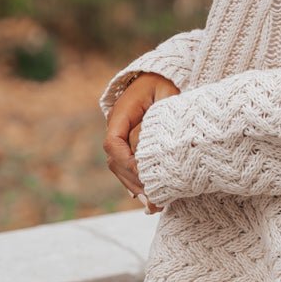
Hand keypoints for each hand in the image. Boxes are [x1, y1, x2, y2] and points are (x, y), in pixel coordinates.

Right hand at [104, 72, 179, 210]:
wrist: (161, 76)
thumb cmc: (166, 83)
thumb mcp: (167, 93)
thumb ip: (159, 117)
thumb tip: (150, 145)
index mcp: (120, 114)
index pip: (114, 143)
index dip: (127, 162)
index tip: (145, 175)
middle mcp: (117, 128)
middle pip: (116, 162)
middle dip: (133, 182)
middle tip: (153, 199)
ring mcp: (122, 138)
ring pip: (121, 169)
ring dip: (136, 187)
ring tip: (154, 205)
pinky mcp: (131, 146)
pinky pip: (130, 168)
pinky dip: (138, 183)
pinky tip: (150, 201)